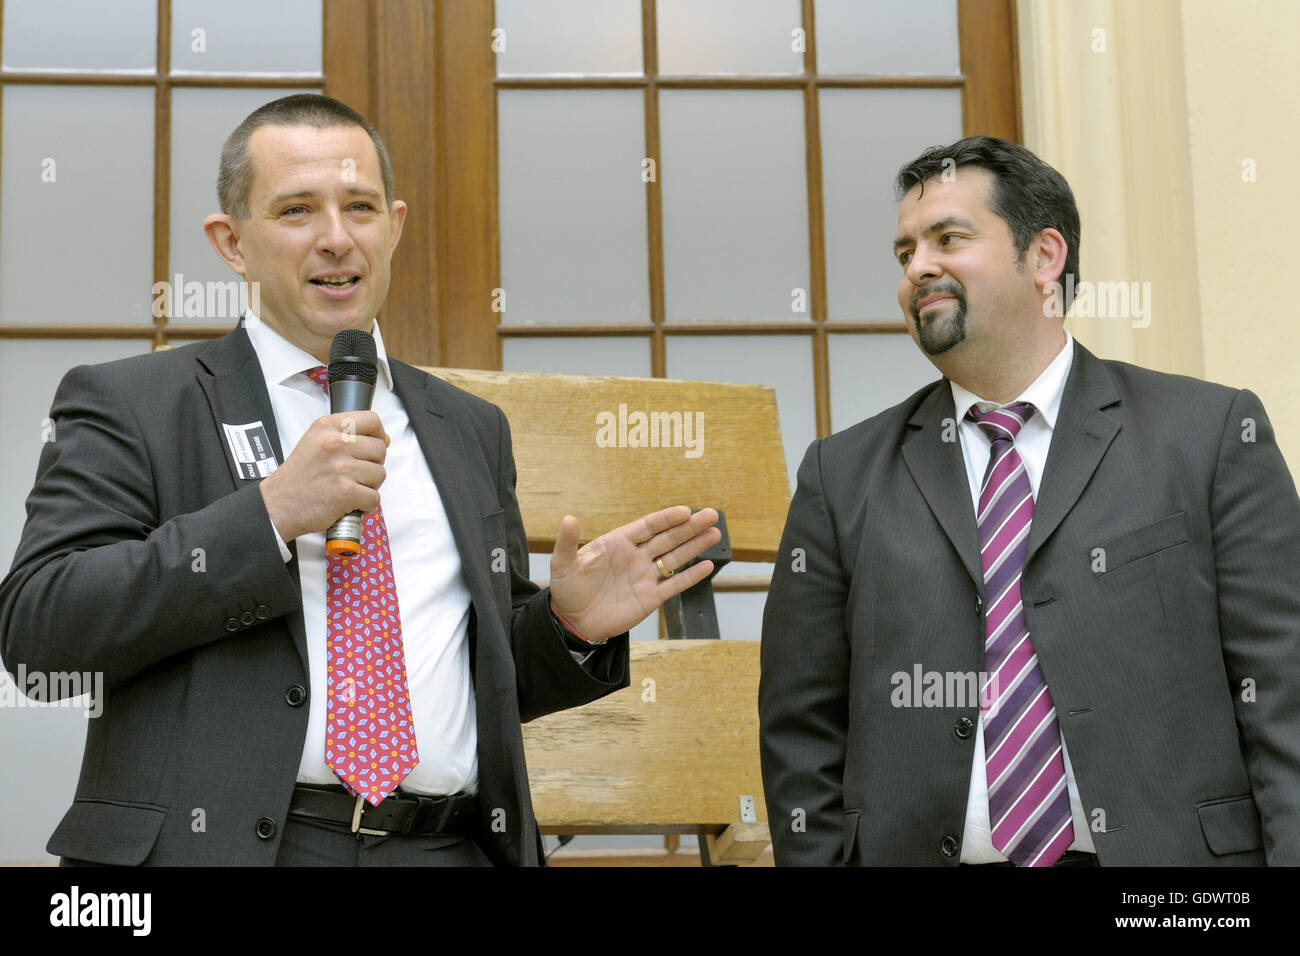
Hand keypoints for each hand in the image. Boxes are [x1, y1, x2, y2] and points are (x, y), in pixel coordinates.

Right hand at [259, 411, 390, 541]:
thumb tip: (384, 439)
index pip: (372, 420)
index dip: (379, 434)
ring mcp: (341, 467)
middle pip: (380, 449)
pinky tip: (349, 503)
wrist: (278, 505)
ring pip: (380, 474)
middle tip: (355, 474)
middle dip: (373, 465)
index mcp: (327, 427)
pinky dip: (366, 505)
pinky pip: (374, 497)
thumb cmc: (298, 476)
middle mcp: (334, 443)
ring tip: (349, 488)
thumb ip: (346, 436)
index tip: (374, 445)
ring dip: (369, 486)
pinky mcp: (346, 491)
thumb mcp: (315, 441)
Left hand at [549, 506, 721, 641]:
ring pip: (675, 558)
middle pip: (668, 538)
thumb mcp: (563, 563)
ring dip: (695, 546)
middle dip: (690, 527)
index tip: (686, 510)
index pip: (648, 526)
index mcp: (618, 542)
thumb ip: (568, 541)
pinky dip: (691, 576)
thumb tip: (568, 518)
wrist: (572, 621)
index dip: (667, 518)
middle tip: (711, 515)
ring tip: (715, 533)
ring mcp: (645, 576)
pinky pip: (674, 584)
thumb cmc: (567, 588)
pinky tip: (706, 566)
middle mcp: (636, 556)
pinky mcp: (650, 598)